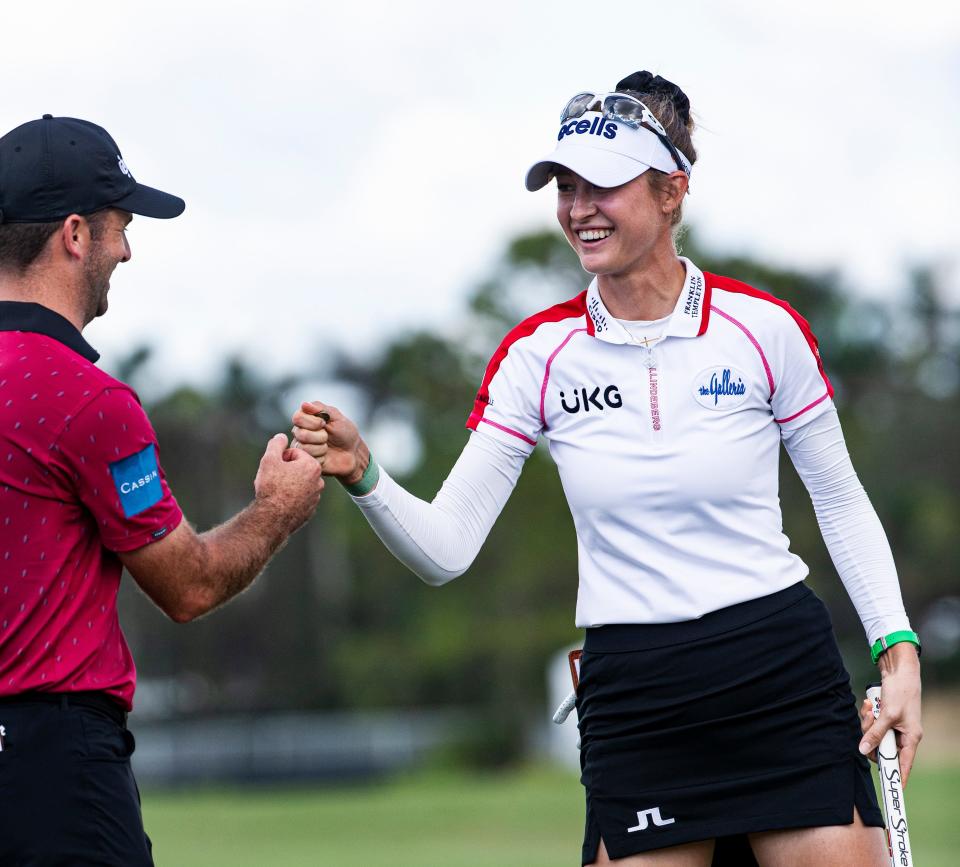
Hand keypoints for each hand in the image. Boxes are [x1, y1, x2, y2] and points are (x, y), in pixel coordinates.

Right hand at [253, 433, 324, 531]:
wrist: (272, 518)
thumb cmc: (271, 487)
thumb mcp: (270, 460)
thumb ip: (276, 444)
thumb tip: (281, 436)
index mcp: (312, 466)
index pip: (295, 453)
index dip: (281, 459)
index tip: (274, 468)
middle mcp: (319, 481)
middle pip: (298, 468)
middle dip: (285, 471)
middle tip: (273, 479)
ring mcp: (316, 497)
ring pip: (299, 484)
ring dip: (288, 484)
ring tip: (276, 492)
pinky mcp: (310, 510)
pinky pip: (299, 499)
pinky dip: (291, 498)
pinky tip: (280, 502)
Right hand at [292, 401, 368, 483]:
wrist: (352, 452)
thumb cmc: (345, 432)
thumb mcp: (337, 417)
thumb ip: (320, 409)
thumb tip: (304, 404)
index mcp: (306, 418)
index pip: (297, 417)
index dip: (312, 422)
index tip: (324, 423)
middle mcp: (300, 431)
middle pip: (300, 433)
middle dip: (320, 436)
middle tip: (327, 436)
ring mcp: (301, 446)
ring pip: (303, 447)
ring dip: (321, 447)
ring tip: (327, 446)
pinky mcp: (305, 460)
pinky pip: (308, 459)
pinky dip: (321, 457)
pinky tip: (325, 456)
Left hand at [858, 643, 922, 785]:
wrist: (899, 672)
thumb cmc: (901, 692)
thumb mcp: (888, 715)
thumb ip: (875, 733)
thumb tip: (863, 749)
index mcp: (910, 738)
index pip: (903, 764)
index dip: (898, 777)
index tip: (892, 790)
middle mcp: (902, 735)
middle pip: (881, 748)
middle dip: (870, 735)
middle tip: (869, 720)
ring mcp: (893, 727)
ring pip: (873, 735)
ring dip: (867, 722)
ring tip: (870, 708)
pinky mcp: (884, 718)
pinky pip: (871, 724)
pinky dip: (867, 715)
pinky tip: (869, 704)